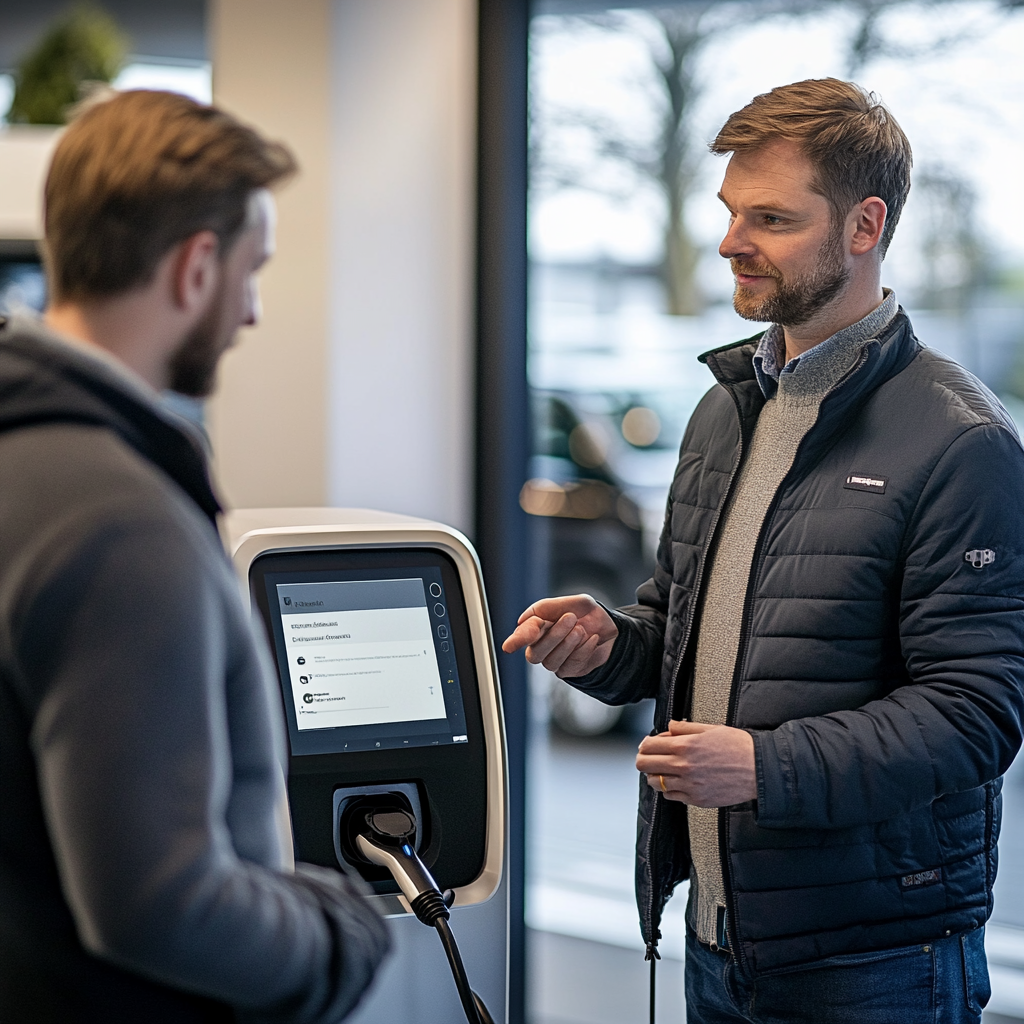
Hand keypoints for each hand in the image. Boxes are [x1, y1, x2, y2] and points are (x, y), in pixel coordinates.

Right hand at [501, 594, 617, 678]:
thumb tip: (522, 620)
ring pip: (551, 662)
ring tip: (582, 630)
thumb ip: (550, 607)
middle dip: (554, 635)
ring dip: (568, 644)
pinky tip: (592, 639)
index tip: (509, 647)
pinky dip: (583, 650)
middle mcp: (541, 647)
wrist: (612, 629)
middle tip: (571, 617)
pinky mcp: (568, 671)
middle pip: (535, 653)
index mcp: (537, 627)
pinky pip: (570, 666)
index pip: (522, 635)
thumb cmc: (588, 614)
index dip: (516, 641)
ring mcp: (553, 661)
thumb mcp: (576, 602)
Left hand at [636, 720, 756, 806]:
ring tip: (664, 770)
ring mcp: (688, 785)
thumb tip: (669, 726)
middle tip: (650, 757)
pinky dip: (668, 788)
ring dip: (655, 774)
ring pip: (655, 782)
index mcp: (685, 746)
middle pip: (645, 765)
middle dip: (644, 759)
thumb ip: (685, 728)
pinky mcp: (696, 799)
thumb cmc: (739, 747)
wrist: (760, 770)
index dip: (645, 744)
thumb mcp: (711, 729)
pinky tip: (676, 781)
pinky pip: (670, 796)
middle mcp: (683, 766)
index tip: (647, 744)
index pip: (649, 746)